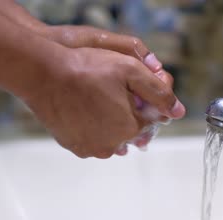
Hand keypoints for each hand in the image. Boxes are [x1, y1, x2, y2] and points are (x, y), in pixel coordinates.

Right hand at [22, 47, 183, 158]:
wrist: (44, 75)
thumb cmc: (86, 68)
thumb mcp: (130, 70)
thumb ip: (159, 92)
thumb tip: (178, 111)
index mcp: (129, 127)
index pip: (149, 120)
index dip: (142, 102)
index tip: (128, 88)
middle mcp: (112, 144)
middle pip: (129, 130)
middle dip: (126, 113)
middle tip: (110, 91)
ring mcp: (90, 148)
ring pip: (111, 136)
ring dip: (109, 122)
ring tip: (97, 99)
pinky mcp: (73, 146)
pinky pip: (91, 139)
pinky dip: (92, 128)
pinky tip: (84, 109)